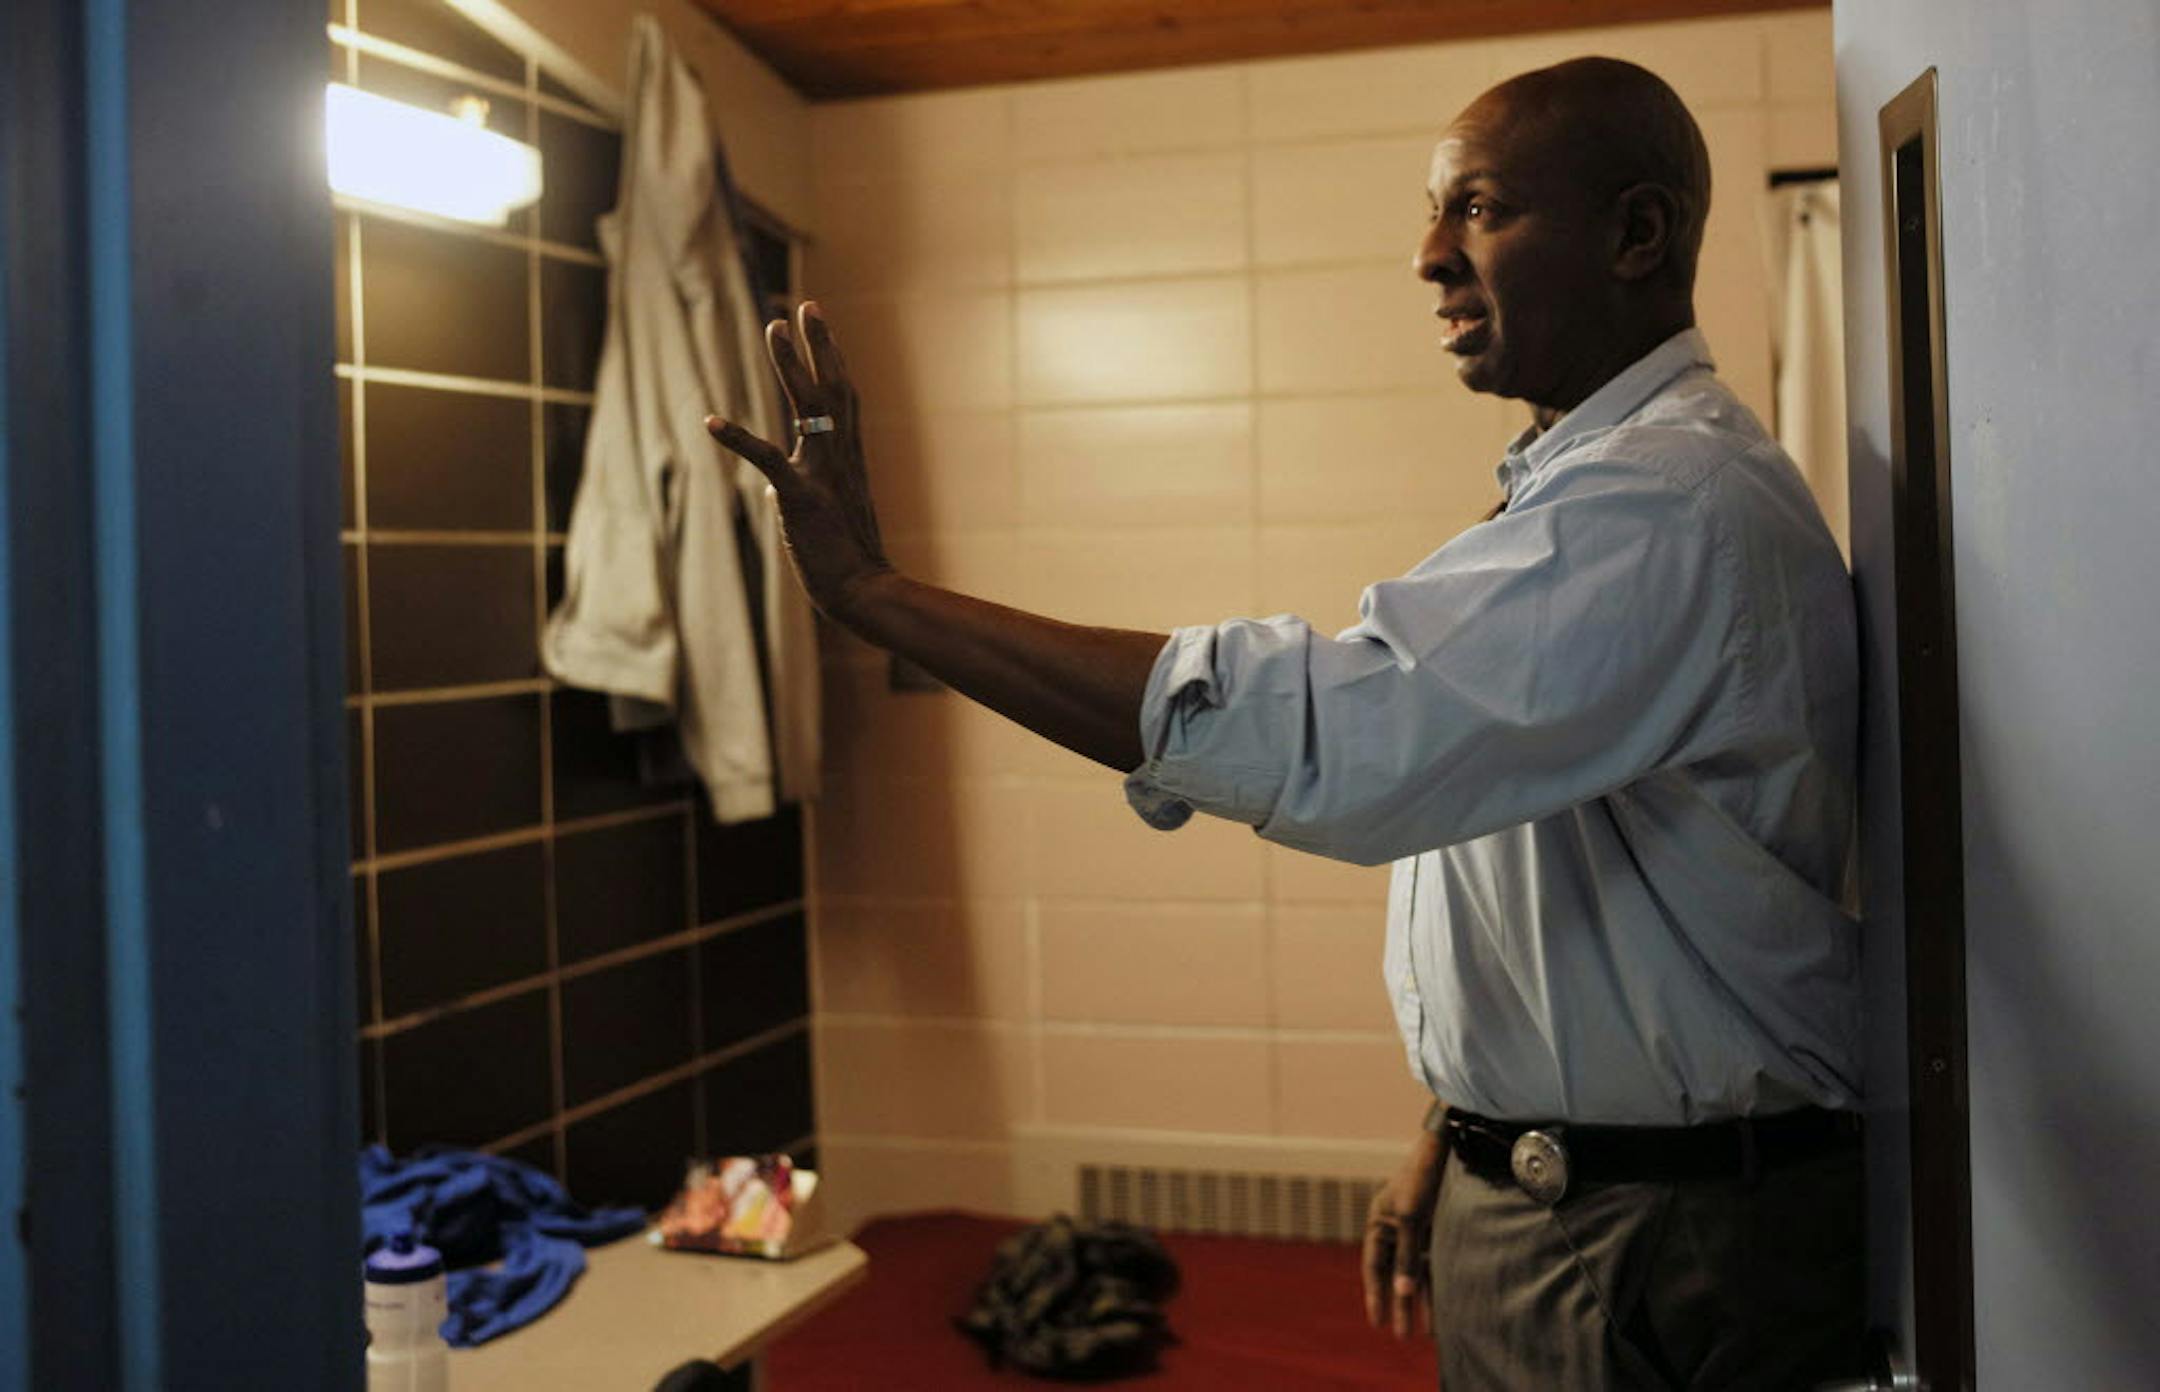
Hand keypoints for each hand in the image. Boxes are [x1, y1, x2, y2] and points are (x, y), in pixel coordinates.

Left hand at [705, 300, 892, 622]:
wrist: (863, 590)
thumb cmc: (850, 559)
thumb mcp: (832, 514)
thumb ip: (807, 490)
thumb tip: (780, 488)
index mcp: (848, 459)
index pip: (844, 397)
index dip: (833, 358)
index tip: (821, 324)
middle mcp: (840, 457)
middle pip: (833, 387)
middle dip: (820, 343)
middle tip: (807, 304)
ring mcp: (823, 475)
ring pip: (809, 406)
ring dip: (790, 364)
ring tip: (776, 327)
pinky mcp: (802, 499)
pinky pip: (767, 460)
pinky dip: (737, 438)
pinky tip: (710, 421)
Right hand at [1362, 1126, 1444, 1339]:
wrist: (1447, 1149)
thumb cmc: (1422, 1178)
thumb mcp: (1411, 1218)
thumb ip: (1407, 1255)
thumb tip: (1403, 1291)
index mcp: (1379, 1222)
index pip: (1374, 1266)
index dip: (1376, 1294)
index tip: (1377, 1322)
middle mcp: (1395, 1228)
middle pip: (1395, 1273)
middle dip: (1399, 1304)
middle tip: (1401, 1336)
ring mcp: (1418, 1230)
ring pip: (1417, 1272)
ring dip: (1421, 1299)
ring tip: (1428, 1331)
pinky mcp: (1439, 1229)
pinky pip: (1435, 1262)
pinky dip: (1438, 1283)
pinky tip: (1446, 1304)